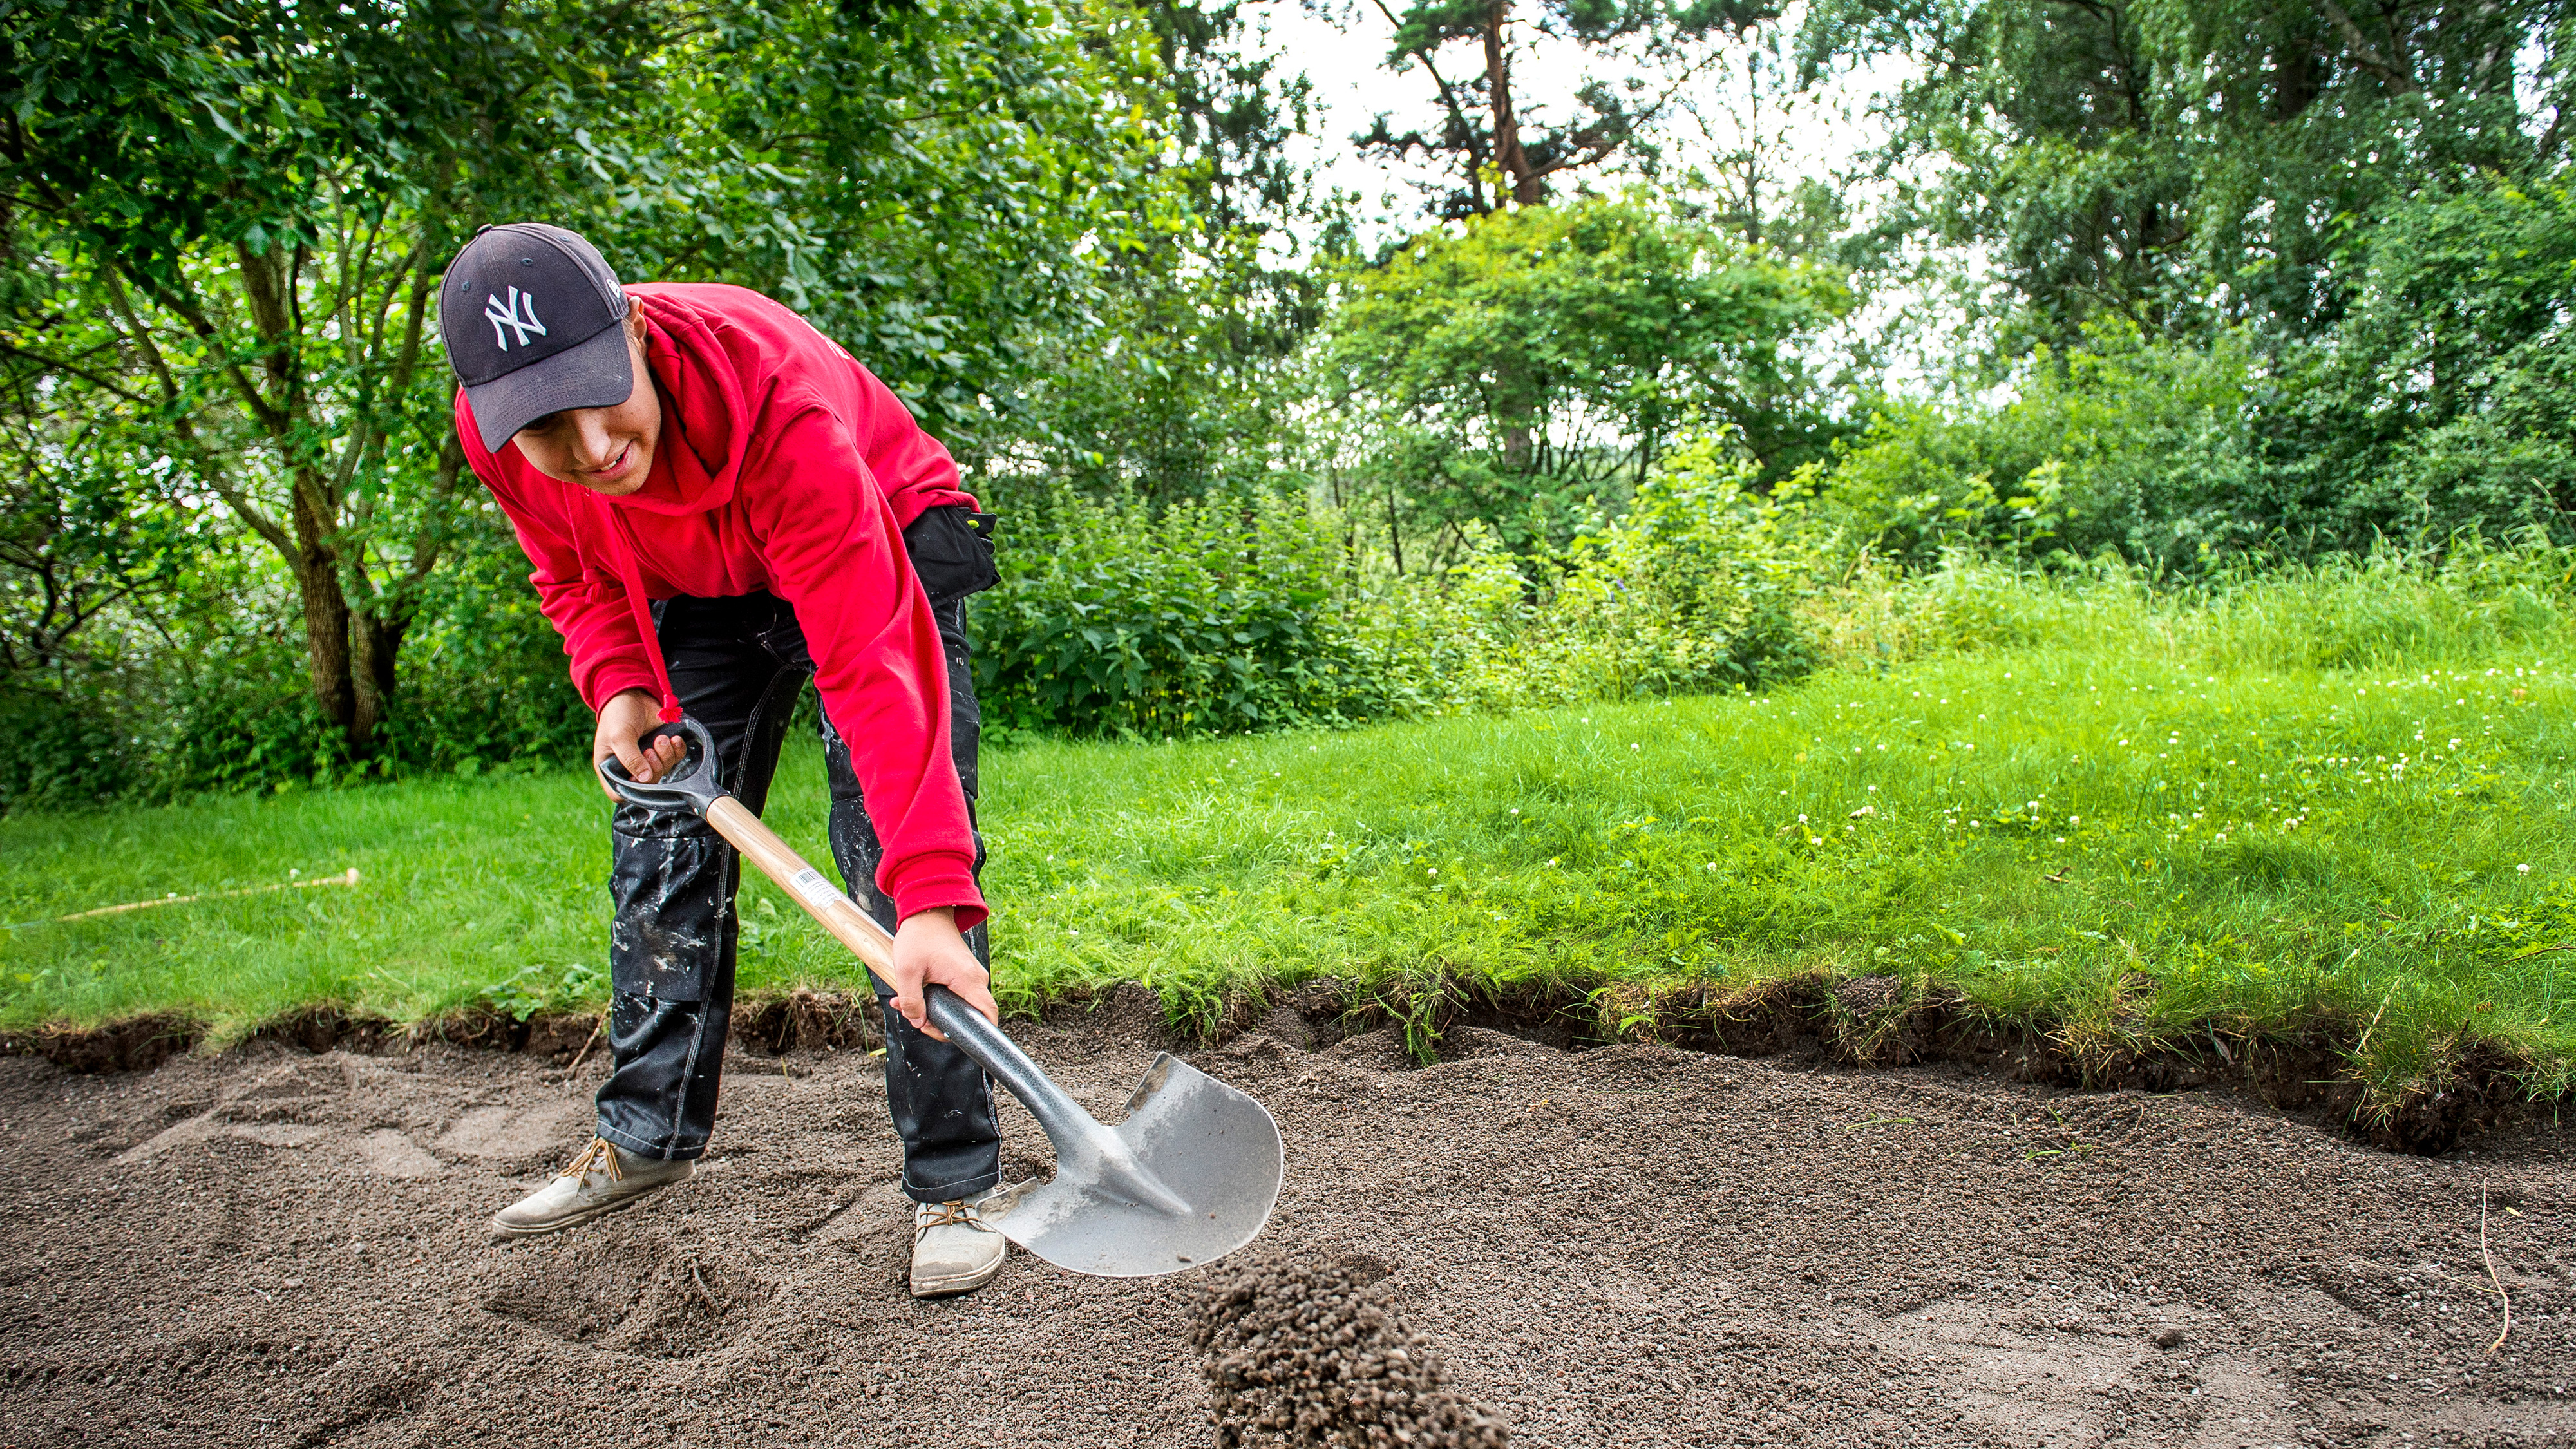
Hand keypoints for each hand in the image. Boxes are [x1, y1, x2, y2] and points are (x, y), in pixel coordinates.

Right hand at [593, 688, 684, 801]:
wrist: (632, 694)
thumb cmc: (617, 715)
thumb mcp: (619, 736)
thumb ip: (631, 758)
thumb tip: (646, 778)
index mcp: (611, 768)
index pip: (620, 793)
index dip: (633, 790)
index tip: (641, 776)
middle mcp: (629, 767)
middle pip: (648, 784)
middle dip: (655, 767)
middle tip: (651, 750)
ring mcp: (647, 759)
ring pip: (664, 771)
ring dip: (666, 756)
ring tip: (660, 739)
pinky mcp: (662, 749)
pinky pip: (675, 758)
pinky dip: (677, 750)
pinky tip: (673, 739)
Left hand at [885, 907, 996, 1043]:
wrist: (927, 912)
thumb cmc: (919, 937)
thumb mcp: (907, 971)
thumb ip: (911, 1001)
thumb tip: (918, 1022)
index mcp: (968, 979)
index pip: (987, 1015)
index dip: (975, 1033)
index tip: (948, 1034)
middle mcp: (976, 979)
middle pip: (969, 1015)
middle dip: (940, 1022)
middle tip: (917, 1018)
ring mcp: (971, 976)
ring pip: (959, 1006)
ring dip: (935, 1010)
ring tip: (909, 1005)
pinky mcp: (964, 974)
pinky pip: (955, 995)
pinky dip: (937, 999)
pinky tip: (916, 995)